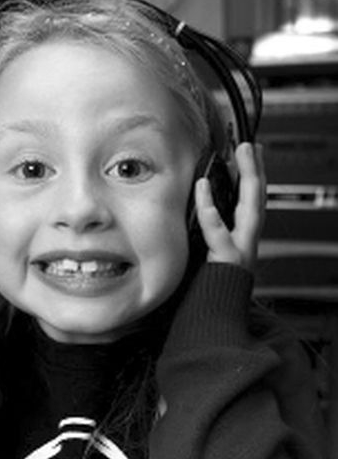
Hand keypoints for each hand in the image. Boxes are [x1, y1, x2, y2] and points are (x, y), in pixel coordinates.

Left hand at [194, 142, 265, 271]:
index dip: (254, 175)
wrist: (215, 313)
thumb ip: (211, 228)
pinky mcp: (227, 259)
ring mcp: (241, 248)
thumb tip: (199, 203)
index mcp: (243, 236)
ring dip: (250, 177)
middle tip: (251, 145)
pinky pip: (218, 232)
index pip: (252, 200)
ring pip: (251, 207)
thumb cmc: (211, 283)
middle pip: (258, 198)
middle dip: (257, 170)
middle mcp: (247, 239)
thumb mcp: (213, 251)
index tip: (250, 152)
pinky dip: (210, 210)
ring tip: (242, 153)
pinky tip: (203, 187)